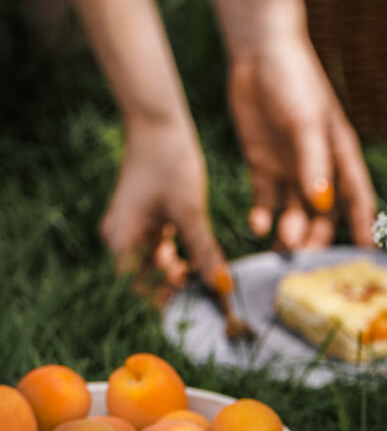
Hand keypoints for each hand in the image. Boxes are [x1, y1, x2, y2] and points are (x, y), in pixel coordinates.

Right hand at [101, 116, 232, 306]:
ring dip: (176, 275)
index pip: (136, 290)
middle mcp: (120, 239)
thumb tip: (222, 287)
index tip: (192, 310)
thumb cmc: (169, 161)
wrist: (158, 120)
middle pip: (144, 281)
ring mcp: (131, 230)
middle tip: (203, 293)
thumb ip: (204, 252)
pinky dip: (177, 258)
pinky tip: (194, 258)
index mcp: (121, 240)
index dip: (162, 304)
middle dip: (173, 291)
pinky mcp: (145, 221)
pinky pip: (159, 251)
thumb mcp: (190, 212)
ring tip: (200, 272)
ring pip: (154, 268)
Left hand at [228, 36, 375, 247]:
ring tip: (282, 242)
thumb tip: (322, 206)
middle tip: (306, 257)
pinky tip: (258, 225)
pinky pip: (266, 202)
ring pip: (294, 214)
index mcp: (341, 158)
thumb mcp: (307, 122)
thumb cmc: (295, 82)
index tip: (366, 256)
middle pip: (323, 217)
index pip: (358, 200)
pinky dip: (263, 217)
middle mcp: (319, 171)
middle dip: (317, 238)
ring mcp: (290, 172)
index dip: (363, 228)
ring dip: (290, 232)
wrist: (257, 55)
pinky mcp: (264, 170)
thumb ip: (314, 164)